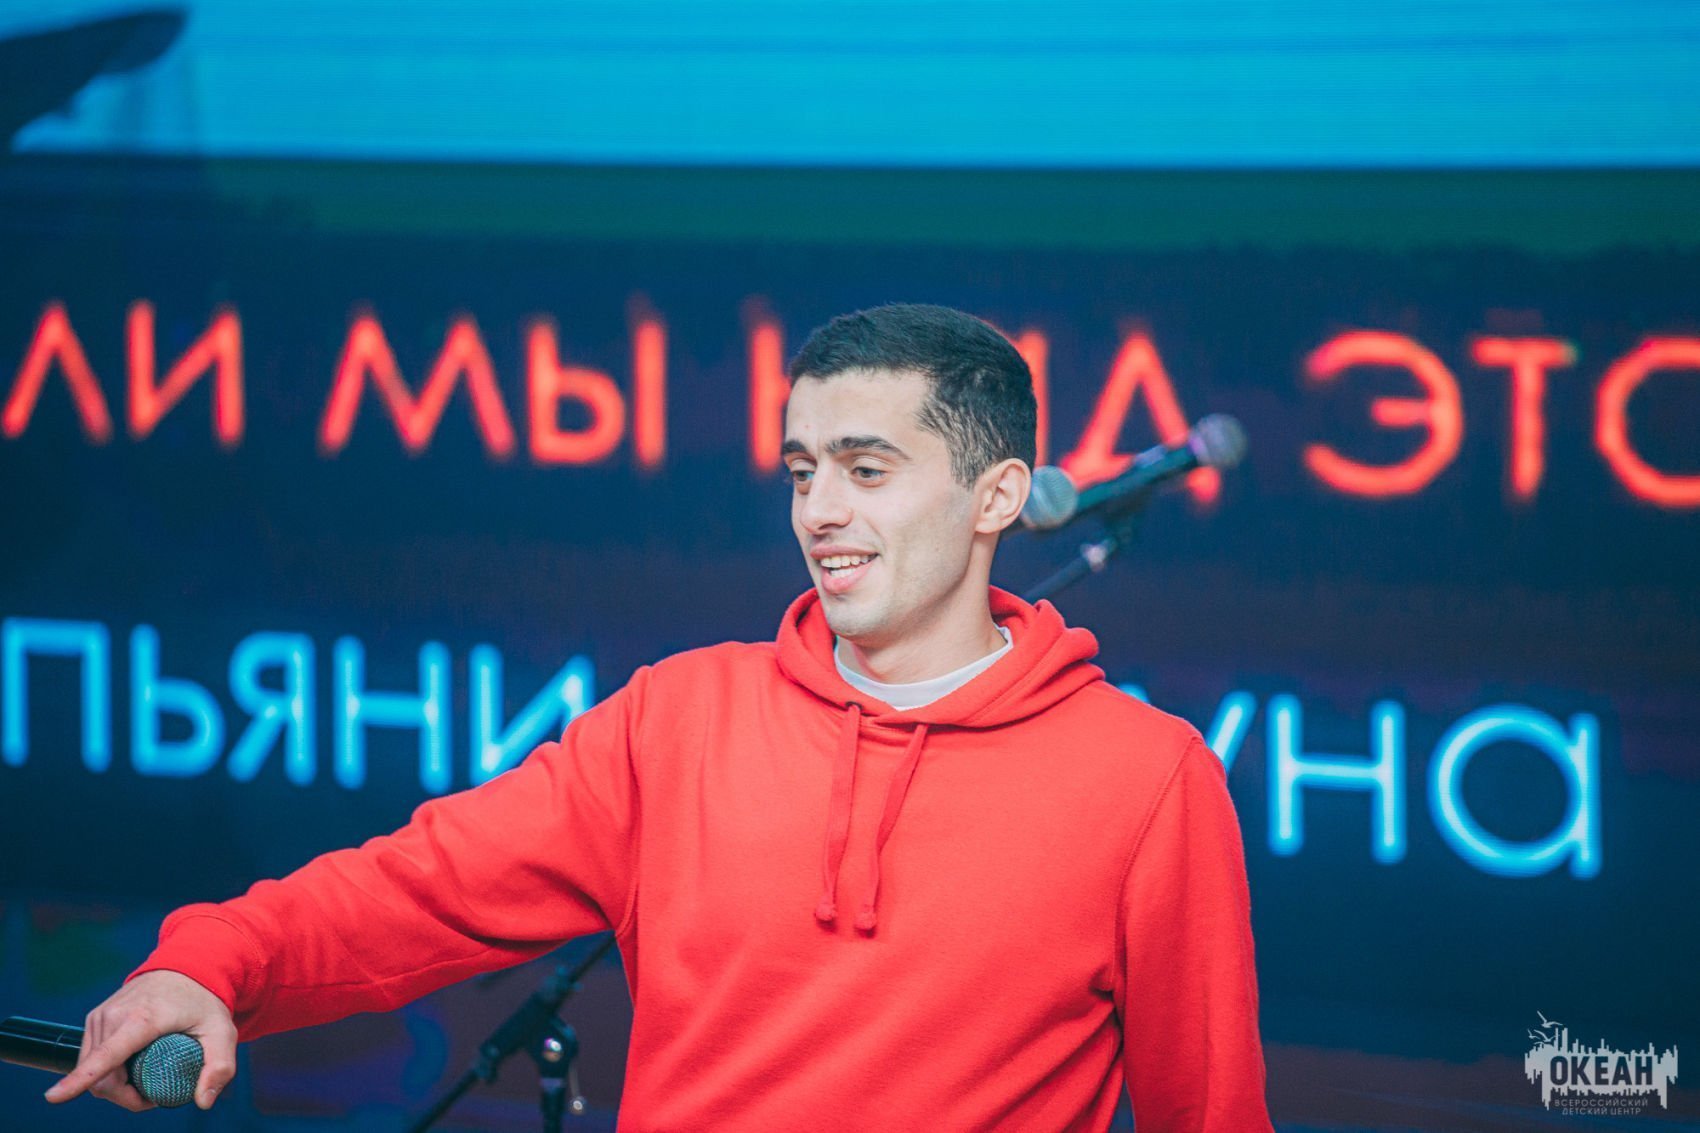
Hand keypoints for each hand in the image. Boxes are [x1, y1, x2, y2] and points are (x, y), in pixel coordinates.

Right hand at [43, 970, 237, 1111]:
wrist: (186, 967)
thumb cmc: (204, 1002)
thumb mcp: (222, 1032)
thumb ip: (219, 1066)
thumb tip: (203, 1102)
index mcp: (142, 1019)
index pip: (104, 1057)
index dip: (78, 1080)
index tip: (53, 1097)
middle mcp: (113, 1016)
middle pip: (102, 1077)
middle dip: (125, 1096)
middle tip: (156, 1094)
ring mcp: (100, 1017)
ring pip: (94, 1070)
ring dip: (116, 1085)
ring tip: (149, 1074)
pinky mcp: (95, 1019)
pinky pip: (93, 1058)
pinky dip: (108, 1071)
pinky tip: (133, 1063)